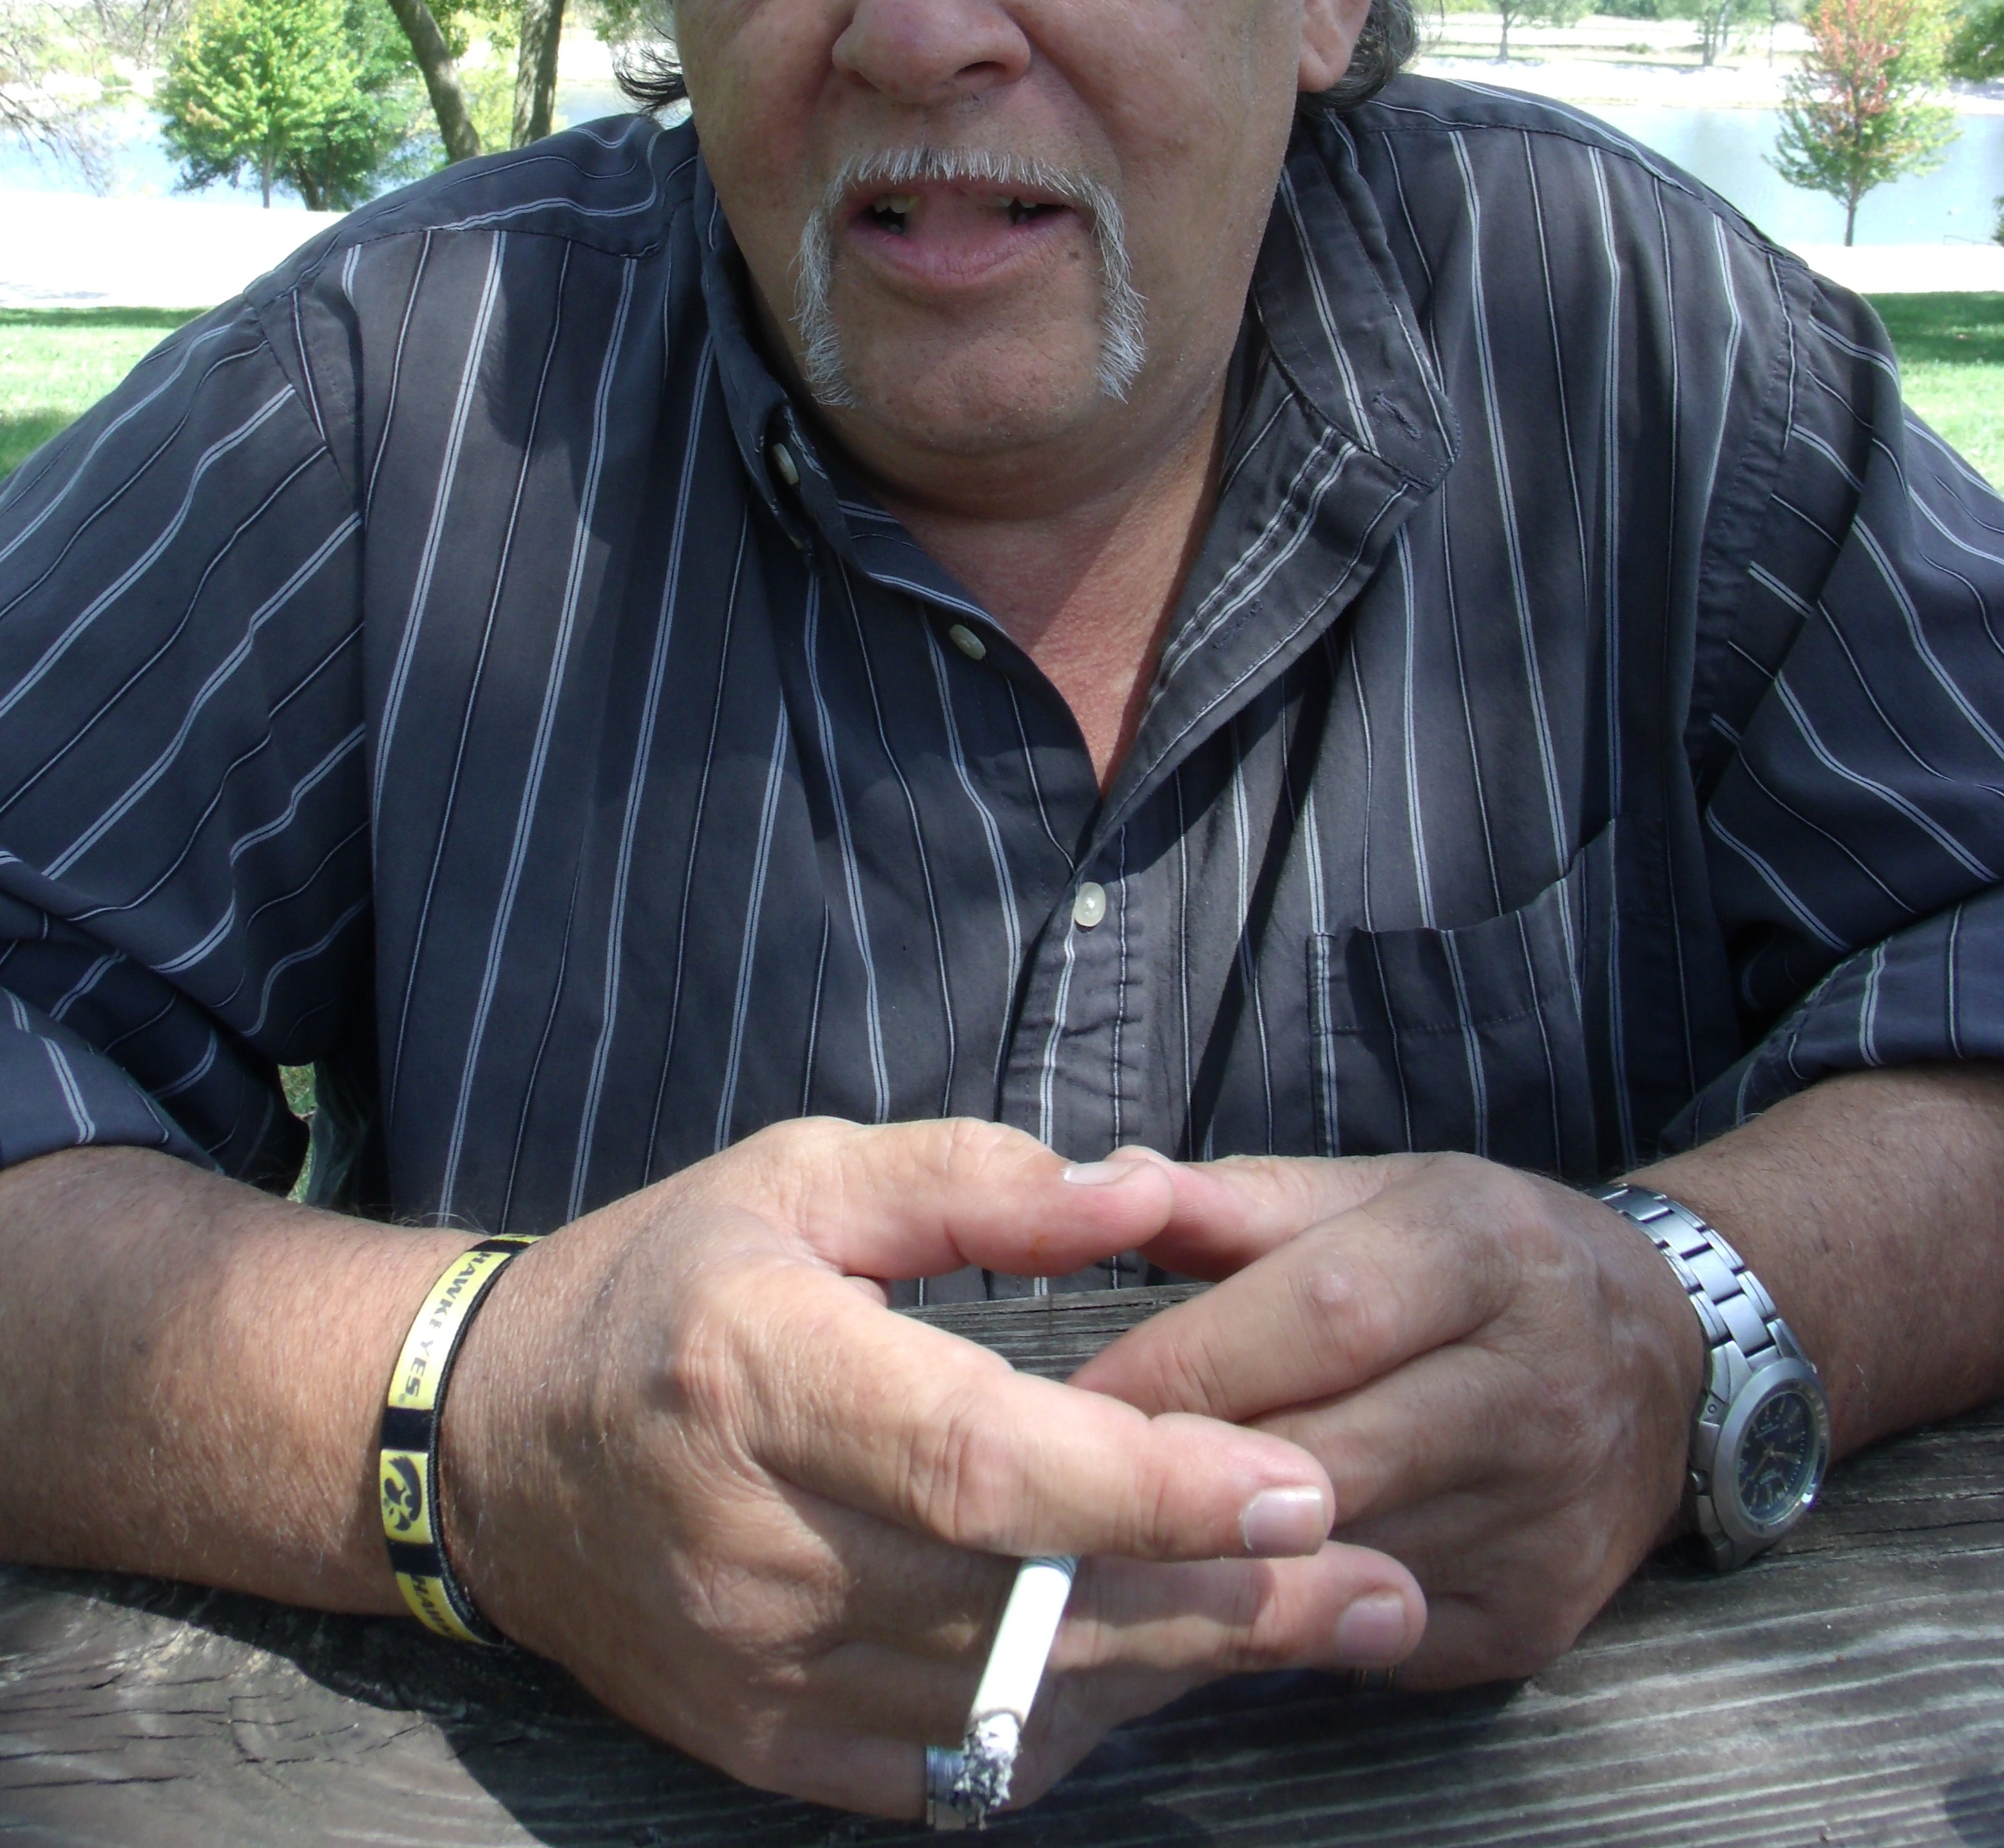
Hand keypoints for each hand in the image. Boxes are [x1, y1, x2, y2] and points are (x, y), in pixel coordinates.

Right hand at [439, 1118, 1425, 1812]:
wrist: (488, 1447)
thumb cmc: (665, 1283)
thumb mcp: (802, 1176)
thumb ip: (978, 1183)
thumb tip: (1147, 1194)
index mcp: (762, 1370)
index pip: (982, 1460)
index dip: (1147, 1486)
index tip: (1296, 1482)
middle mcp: (757, 1541)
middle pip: (1025, 1604)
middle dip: (1225, 1602)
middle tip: (1382, 1580)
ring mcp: (756, 1670)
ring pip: (1009, 1704)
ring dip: (1181, 1667)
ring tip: (1335, 1621)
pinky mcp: (762, 1747)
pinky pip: (954, 1772)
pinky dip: (1074, 1727)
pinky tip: (1169, 1669)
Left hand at [1069, 1150, 1704, 1687]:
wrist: (1668, 1359)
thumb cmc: (1480, 1259)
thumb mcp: (1377, 1193)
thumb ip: (1233, 1199)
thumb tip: (1093, 1188)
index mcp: (1482, 1250)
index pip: (1315, 1313)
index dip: (1181, 1361)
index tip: (1069, 1395)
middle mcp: (1530, 1386)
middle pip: (1321, 1448)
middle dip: (1179, 1471)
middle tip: (1070, 1479)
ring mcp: (1545, 1518)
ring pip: (1339, 1554)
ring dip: (1219, 1551)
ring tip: (1128, 1531)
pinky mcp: (1537, 1617)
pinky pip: (1376, 1626)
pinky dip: (1295, 1608)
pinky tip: (1240, 1576)